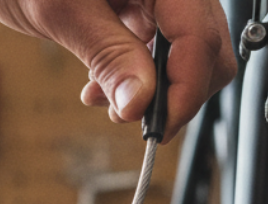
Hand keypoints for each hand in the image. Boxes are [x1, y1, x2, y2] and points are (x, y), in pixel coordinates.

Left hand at [0, 0, 235, 140]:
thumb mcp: (61, 10)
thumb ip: (107, 54)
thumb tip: (138, 103)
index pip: (199, 35)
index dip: (185, 89)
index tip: (159, 128)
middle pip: (206, 45)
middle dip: (177, 91)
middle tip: (135, 120)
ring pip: (187, 50)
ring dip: (155, 87)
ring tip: (108, 103)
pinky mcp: (142, 2)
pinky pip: (159, 44)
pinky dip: (138, 73)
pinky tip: (102, 85)